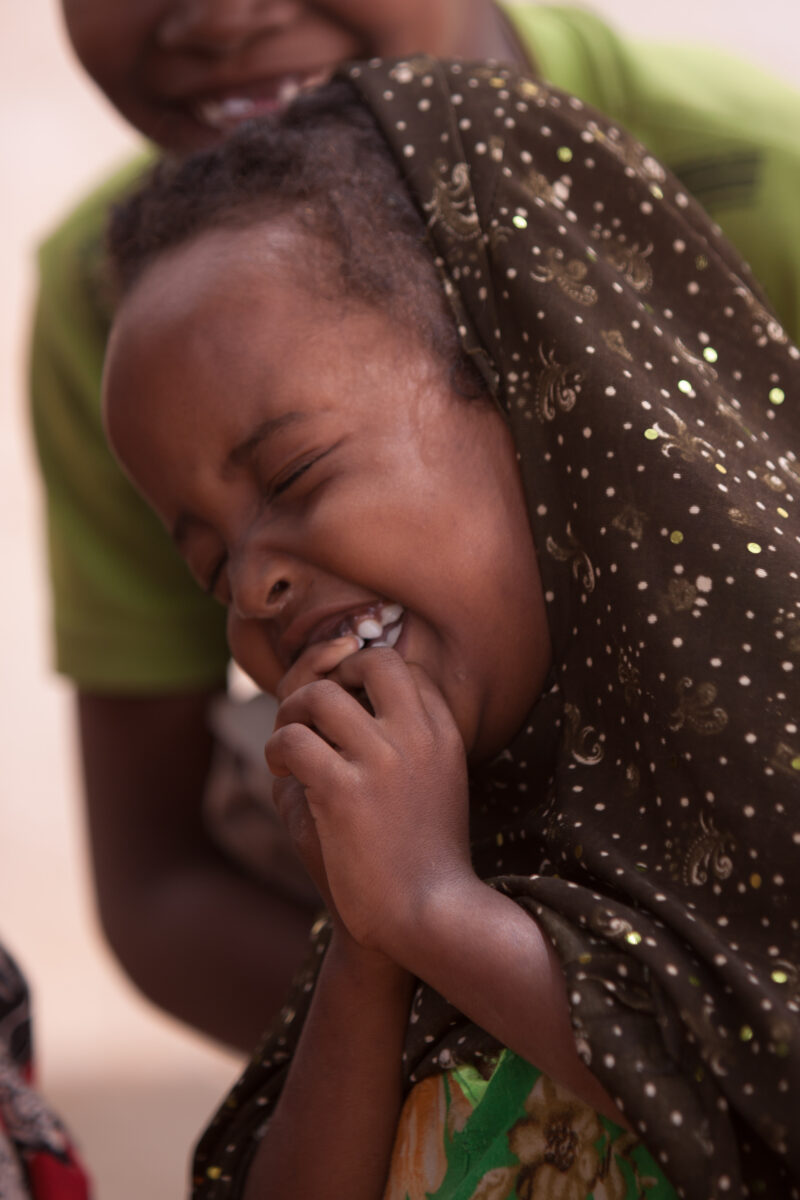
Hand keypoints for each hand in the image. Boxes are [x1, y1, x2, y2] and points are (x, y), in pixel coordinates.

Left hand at [266, 648, 473, 956]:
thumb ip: (397, 743)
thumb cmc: (422, 860)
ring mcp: (383, 761)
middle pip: (374, 660)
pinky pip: (293, 740)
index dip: (365, 679)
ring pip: (321, 695)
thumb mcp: (432, 787)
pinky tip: (283, 774)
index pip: (406, 670)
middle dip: (334, 672)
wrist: (432, 917)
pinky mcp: (345, 791)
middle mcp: (419, 738)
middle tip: (313, 711)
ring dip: (293, 712)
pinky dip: (277, 751)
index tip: (345, 710)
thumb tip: (337, 700)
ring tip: (289, 744)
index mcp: (444, 736)